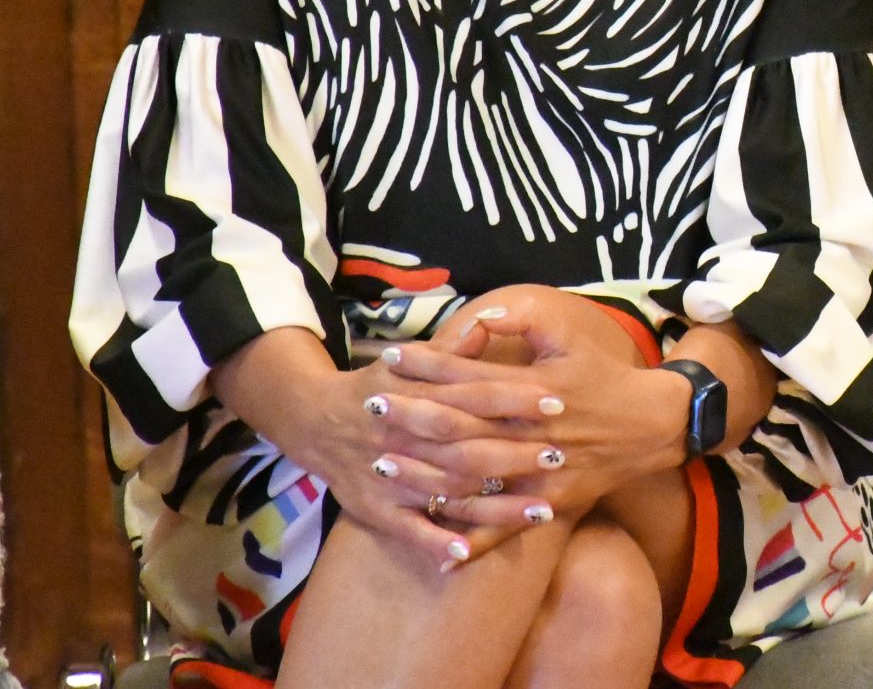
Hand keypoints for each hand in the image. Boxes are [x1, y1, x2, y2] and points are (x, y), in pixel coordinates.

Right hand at [237, 321, 554, 569]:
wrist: (313, 420)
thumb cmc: (375, 387)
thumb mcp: (407, 361)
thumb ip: (449, 348)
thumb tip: (486, 322)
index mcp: (415, 397)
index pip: (471, 397)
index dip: (512, 399)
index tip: (555, 401)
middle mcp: (404, 437)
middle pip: (466, 448)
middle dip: (514, 454)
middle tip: (559, 456)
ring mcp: (391, 477)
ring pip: (447, 492)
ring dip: (495, 505)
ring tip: (542, 509)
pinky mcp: (376, 509)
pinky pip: (408, 529)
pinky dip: (434, 541)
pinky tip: (466, 550)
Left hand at [365, 288, 685, 561]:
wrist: (655, 425)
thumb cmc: (606, 376)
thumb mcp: (570, 337)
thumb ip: (524, 321)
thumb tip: (479, 315)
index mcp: (539, 387)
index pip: (472, 376)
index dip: (430, 366)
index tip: (392, 357)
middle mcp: (536, 431)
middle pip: (463, 427)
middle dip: (413, 416)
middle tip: (371, 406)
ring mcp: (543, 472)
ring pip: (475, 476)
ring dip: (426, 472)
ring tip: (384, 463)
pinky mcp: (552, 502)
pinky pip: (506, 524)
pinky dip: (473, 535)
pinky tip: (438, 542)